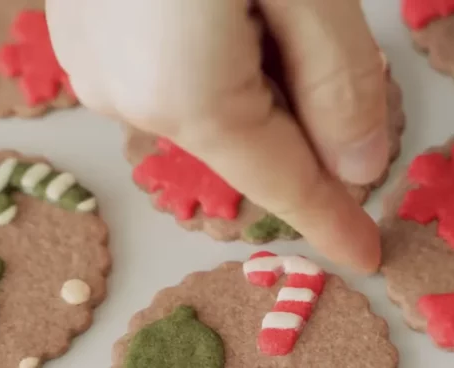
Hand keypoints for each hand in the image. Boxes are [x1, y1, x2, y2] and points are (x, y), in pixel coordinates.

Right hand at [47, 0, 389, 271]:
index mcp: (188, 97)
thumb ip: (339, 80)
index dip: (333, 222)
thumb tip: (362, 166)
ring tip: (270, 0)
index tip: (370, 256)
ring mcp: (96, 65)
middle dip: (309, 115)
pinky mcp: (84, 30)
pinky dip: (224, 52)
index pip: (283, 183)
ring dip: (267, 73)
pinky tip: (232, 0)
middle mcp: (130, 99)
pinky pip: (177, 72)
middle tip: (322, 23)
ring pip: (216, 104)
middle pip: (253, 141)